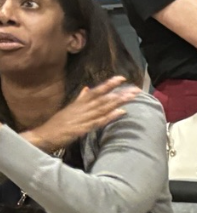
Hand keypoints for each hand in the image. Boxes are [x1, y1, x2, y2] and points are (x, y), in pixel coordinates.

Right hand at [18, 77, 140, 151]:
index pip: (97, 90)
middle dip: (120, 93)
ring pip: (104, 107)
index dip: (109, 84)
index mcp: (80, 102)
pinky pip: (99, 121)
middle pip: (104, 98)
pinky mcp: (83, 128)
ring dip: (118, 102)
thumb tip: (88, 88)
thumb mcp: (70, 108)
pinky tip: (121, 112)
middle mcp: (83, 107)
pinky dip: (110, 116)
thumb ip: (80, 98)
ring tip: (132, 97)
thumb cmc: (58, 123)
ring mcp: (84, 117)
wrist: (45, 134)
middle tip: (136, 89)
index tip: (122, 78)